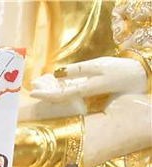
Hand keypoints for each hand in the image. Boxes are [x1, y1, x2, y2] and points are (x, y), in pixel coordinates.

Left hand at [31, 57, 146, 101]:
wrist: (138, 77)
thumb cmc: (120, 70)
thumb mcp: (99, 66)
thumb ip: (78, 70)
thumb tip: (57, 73)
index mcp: (85, 90)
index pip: (60, 96)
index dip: (46, 95)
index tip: (33, 93)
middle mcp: (82, 95)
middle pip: (58, 96)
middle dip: (45, 91)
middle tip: (32, 85)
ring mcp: (85, 93)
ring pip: (63, 93)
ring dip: (50, 88)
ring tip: (38, 82)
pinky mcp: (88, 89)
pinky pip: (70, 89)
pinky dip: (59, 85)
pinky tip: (52, 80)